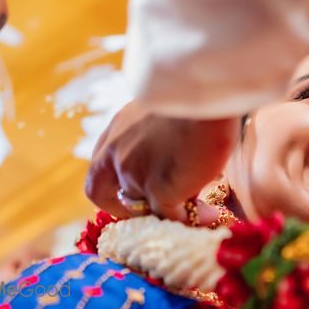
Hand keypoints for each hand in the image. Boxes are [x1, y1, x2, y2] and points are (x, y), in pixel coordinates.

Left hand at [85, 101, 237, 223]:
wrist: (205, 90)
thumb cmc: (197, 96)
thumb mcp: (164, 114)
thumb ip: (158, 139)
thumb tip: (180, 162)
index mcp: (117, 131)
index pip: (98, 171)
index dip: (113, 189)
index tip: (141, 194)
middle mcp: (116, 153)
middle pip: (103, 197)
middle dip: (128, 211)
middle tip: (160, 212)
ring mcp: (134, 173)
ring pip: (142, 210)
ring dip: (169, 215)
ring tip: (200, 212)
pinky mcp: (157, 188)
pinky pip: (169, 217)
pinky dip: (189, 218)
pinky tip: (210, 213)